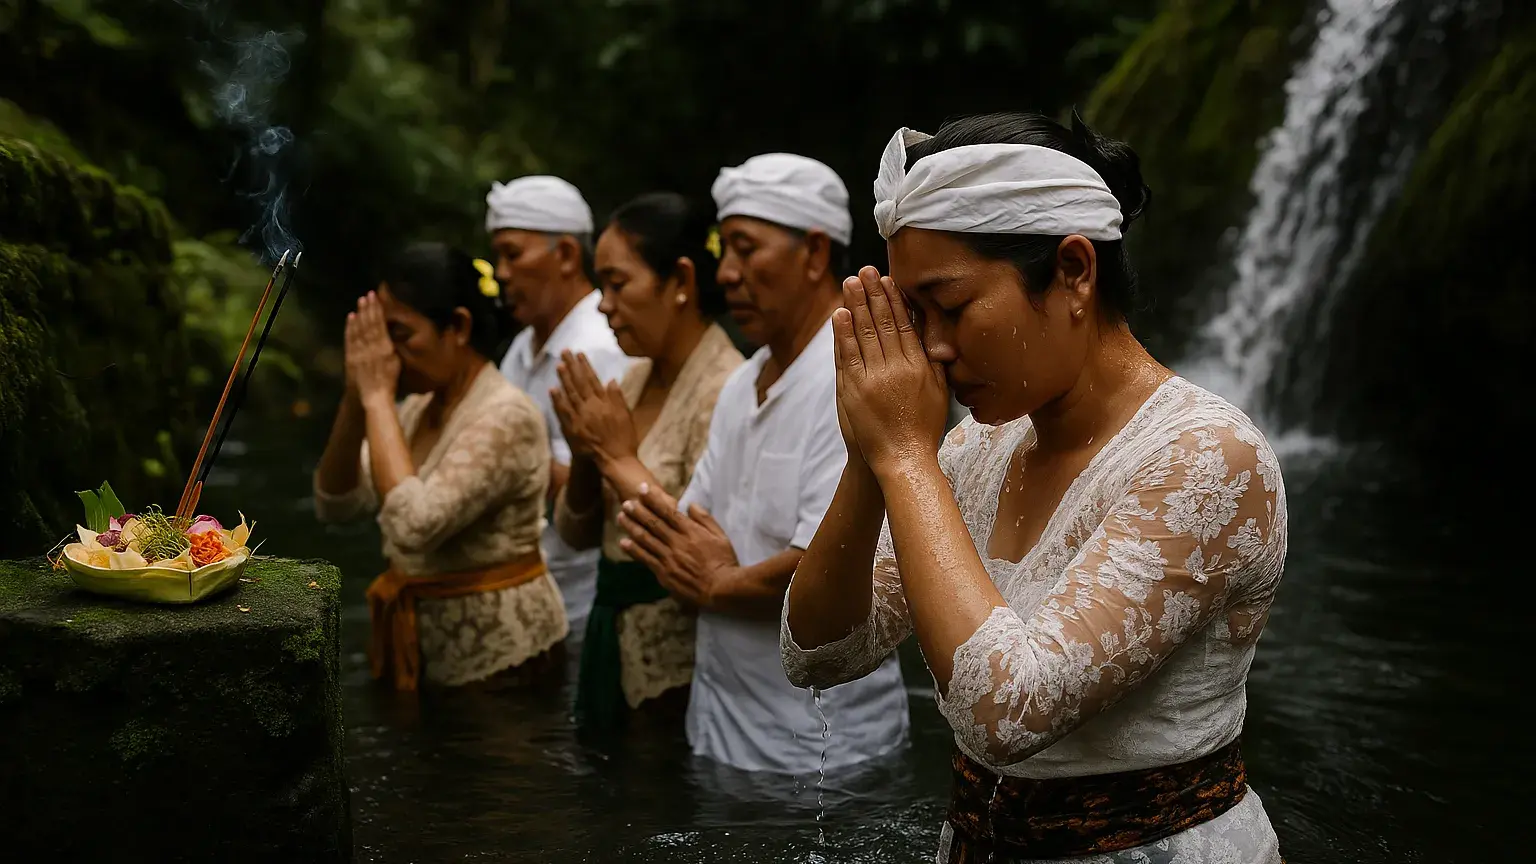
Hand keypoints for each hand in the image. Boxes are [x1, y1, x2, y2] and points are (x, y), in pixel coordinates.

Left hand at [345, 291, 399, 406]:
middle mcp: (372, 348)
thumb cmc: (389, 382)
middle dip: (368, 308)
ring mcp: (359, 352)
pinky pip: (350, 339)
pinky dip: (350, 327)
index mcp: (385, 349)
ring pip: (359, 329)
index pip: (380, 325)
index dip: (377, 311)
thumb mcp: (397, 363)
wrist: (373, 397)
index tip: (376, 299)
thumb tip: (390, 335)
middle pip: (369, 324)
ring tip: (360, 302)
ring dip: (360, 314)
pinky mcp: (351, 357)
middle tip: (367, 295)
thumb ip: (393, 348)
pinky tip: (351, 317)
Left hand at [551, 350, 637, 465]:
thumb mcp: (626, 416)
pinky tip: (552, 389)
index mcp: (604, 402)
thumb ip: (617, 397)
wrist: (615, 461)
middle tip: (564, 352)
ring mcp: (580, 418)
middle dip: (571, 366)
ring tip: (558, 365)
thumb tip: (610, 380)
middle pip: (579, 383)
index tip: (579, 354)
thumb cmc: (624, 440)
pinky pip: (563, 412)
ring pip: (570, 394)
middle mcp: (591, 407)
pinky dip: (557, 400)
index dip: (585, 366)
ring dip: (563, 379)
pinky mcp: (572, 429)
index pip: (593, 379)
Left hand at [617, 483, 738, 609]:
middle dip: (638, 511)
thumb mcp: (720, 535)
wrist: (721, 588)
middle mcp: (676, 542)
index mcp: (690, 531)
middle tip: (626, 502)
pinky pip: (645, 559)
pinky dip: (634, 550)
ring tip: (621, 517)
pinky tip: (624, 542)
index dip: (653, 499)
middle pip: (653, 523)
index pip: (668, 511)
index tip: (642, 489)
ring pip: (646, 539)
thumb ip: (704, 519)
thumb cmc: (723, 561)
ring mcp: (668, 558)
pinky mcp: (664, 573)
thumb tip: (691, 505)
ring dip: (632, 527)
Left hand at [834, 266, 947, 478]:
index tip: (888, 280)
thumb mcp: (939, 393)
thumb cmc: (923, 429)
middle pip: (882, 323)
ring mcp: (873, 380)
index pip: (904, 325)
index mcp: (919, 367)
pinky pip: (847, 356)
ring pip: (864, 334)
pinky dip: (843, 334)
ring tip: (850, 283)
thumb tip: (934, 338)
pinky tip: (840, 314)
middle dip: (873, 294)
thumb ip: (935, 364)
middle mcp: (897, 369)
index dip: (895, 300)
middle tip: (866, 270)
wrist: (902, 460)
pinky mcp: (854, 391)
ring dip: (856, 306)